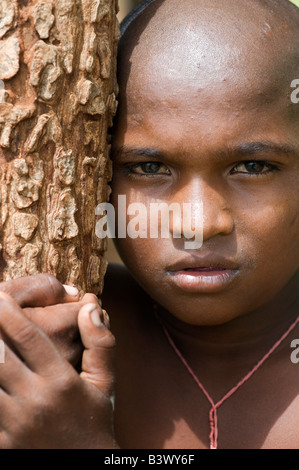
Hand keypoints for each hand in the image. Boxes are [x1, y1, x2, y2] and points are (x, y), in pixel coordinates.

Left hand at [0, 291, 116, 448]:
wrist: (83, 466)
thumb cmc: (95, 419)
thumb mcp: (105, 382)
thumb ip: (100, 343)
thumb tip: (91, 306)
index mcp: (61, 382)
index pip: (28, 337)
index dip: (9, 312)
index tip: (0, 295)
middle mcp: (35, 400)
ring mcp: (15, 423)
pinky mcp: (2, 440)